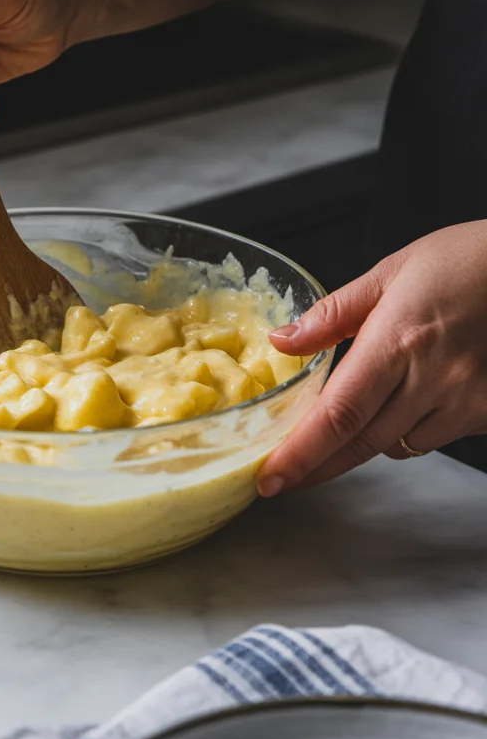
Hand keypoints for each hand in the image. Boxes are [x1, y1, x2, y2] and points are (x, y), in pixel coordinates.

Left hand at [257, 221, 486, 494]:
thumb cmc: (466, 261)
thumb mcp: (390, 272)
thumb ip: (333, 314)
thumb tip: (281, 342)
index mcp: (398, 339)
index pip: (339, 413)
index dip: (301, 453)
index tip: (271, 477)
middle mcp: (433, 378)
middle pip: (361, 442)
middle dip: (316, 466)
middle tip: (281, 477)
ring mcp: (466, 401)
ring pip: (397, 446)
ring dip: (365, 440)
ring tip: (356, 410)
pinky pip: (433, 438)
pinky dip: (409, 426)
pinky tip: (413, 394)